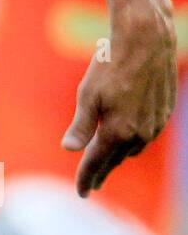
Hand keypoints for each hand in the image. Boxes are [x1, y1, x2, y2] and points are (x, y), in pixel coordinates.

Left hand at [62, 0, 178, 194]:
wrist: (146, 41)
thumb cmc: (111, 65)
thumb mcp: (88, 95)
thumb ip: (81, 126)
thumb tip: (69, 149)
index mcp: (117, 132)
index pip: (97, 163)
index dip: (86, 179)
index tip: (81, 193)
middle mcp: (139, 134)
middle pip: (115, 160)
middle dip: (102, 172)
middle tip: (92, 183)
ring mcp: (155, 124)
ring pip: (133, 149)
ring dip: (118, 156)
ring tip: (106, 161)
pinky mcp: (165, 112)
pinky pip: (147, 135)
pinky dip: (133, 140)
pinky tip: (127, 138)